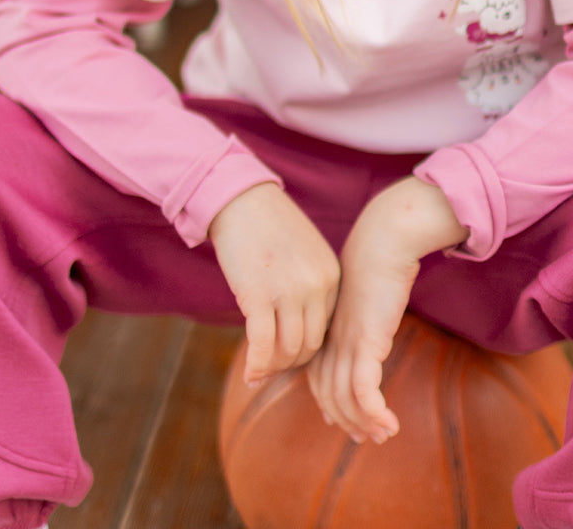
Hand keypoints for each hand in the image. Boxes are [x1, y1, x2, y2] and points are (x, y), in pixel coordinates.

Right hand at [208, 182, 339, 385]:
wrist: (241, 199)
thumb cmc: (268, 226)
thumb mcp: (302, 253)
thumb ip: (308, 286)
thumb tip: (297, 327)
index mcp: (331, 275)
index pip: (325, 328)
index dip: (305, 348)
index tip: (286, 354)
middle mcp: (316, 285)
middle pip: (310, 345)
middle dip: (289, 363)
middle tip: (270, 367)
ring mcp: (289, 291)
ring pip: (288, 350)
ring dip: (272, 366)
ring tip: (258, 369)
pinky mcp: (260, 295)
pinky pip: (262, 344)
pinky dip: (256, 364)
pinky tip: (248, 372)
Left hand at [306, 177, 466, 443]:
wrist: (383, 241)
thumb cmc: (376, 264)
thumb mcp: (362, 296)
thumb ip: (358, 317)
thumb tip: (367, 329)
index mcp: (326, 329)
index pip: (318, 377)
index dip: (327, 403)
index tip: (342, 421)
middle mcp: (331, 339)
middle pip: (329, 393)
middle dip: (346, 420)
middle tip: (367, 438)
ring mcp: (346, 342)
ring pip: (345, 398)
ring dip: (364, 423)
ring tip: (385, 434)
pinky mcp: (366, 341)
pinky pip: (365, 389)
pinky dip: (374, 412)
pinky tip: (391, 424)